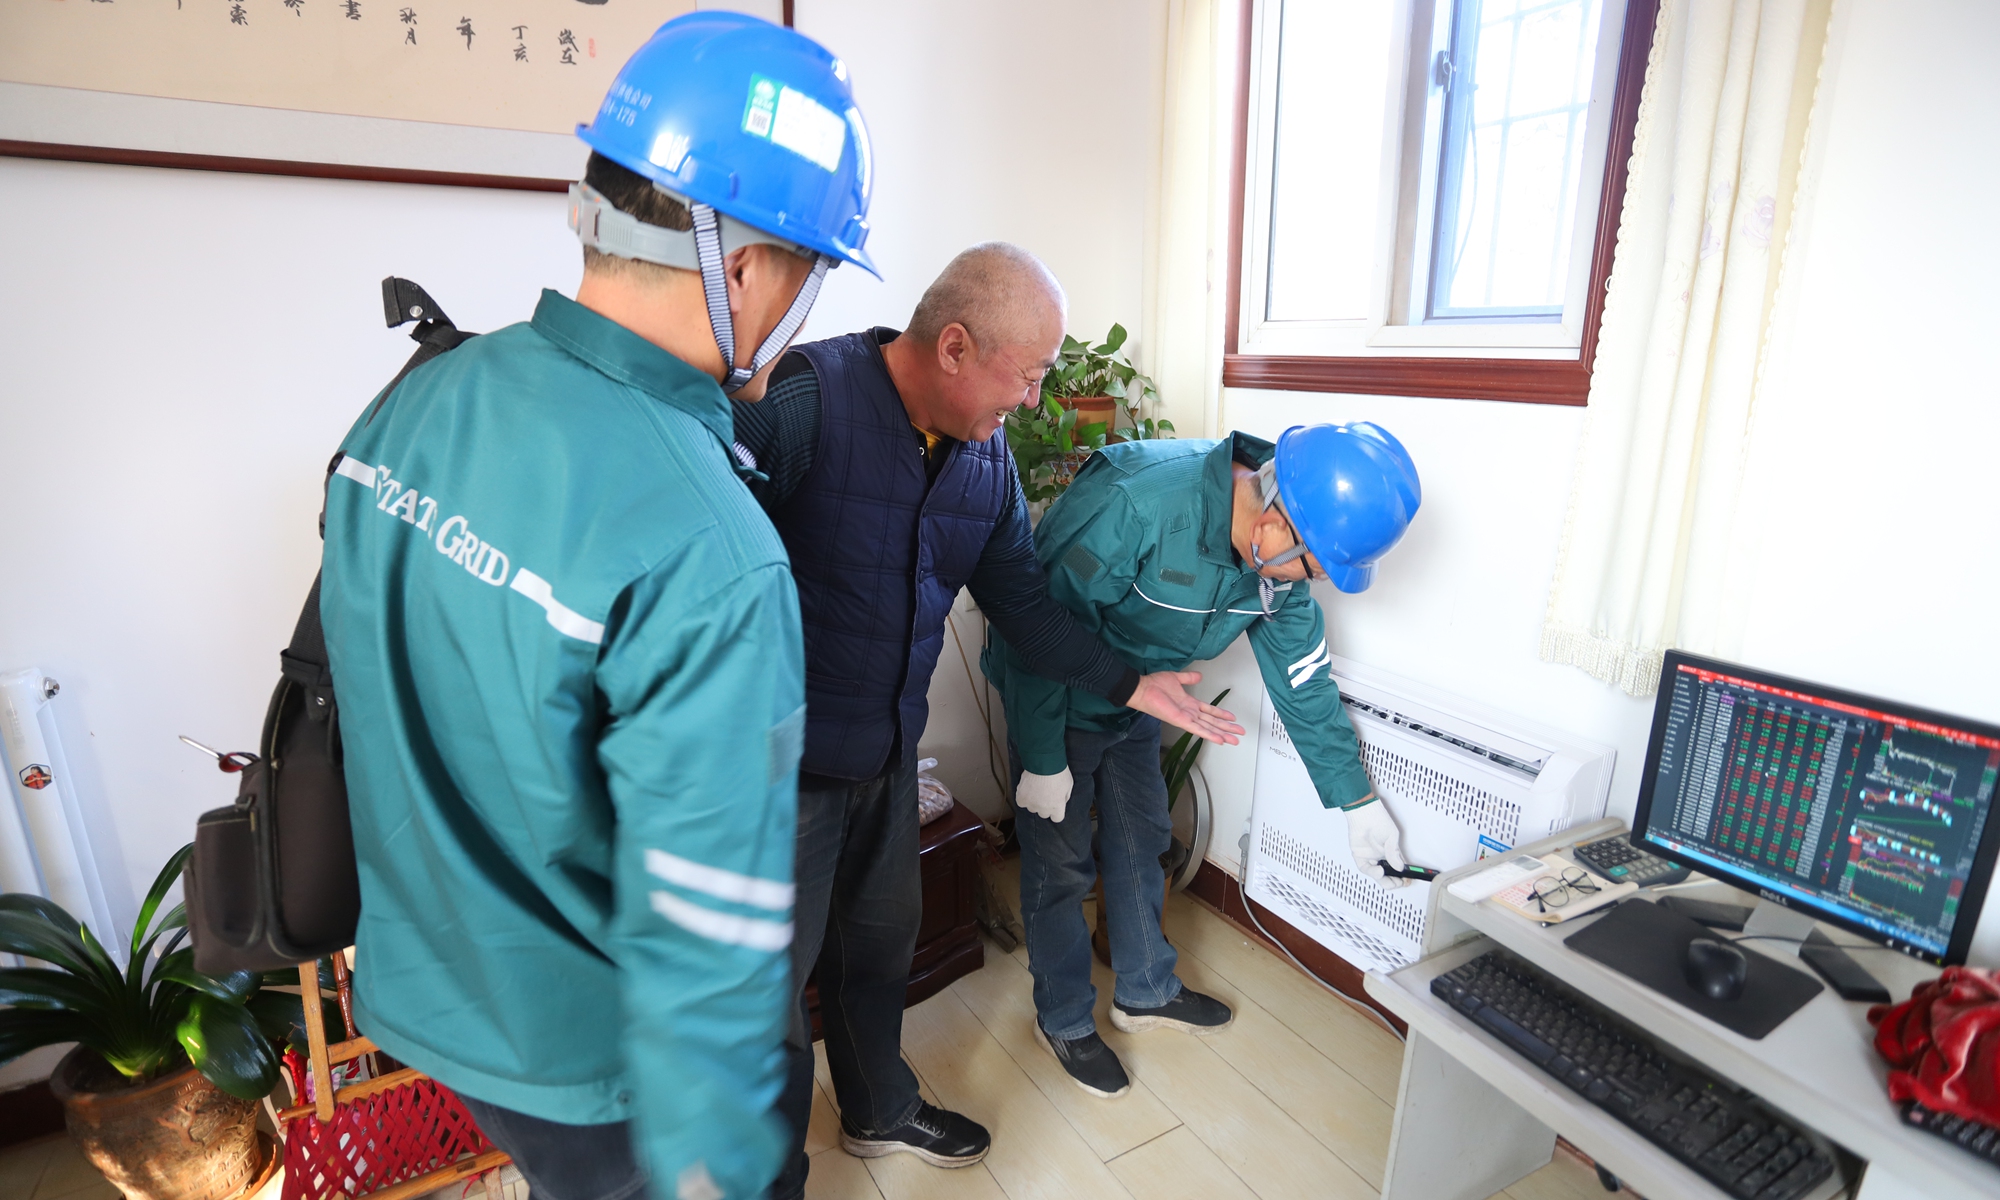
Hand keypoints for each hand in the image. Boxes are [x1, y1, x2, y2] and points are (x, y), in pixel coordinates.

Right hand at [1015, 768, 1073, 821]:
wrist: (1044, 762)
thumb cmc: (1058, 771)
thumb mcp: (1069, 785)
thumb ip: (1065, 796)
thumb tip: (1061, 800)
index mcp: (1057, 807)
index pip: (1057, 818)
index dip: (1056, 812)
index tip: (1054, 805)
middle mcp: (1044, 808)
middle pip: (1044, 814)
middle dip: (1045, 806)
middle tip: (1044, 794)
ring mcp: (1032, 804)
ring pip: (1032, 808)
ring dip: (1033, 801)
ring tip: (1035, 789)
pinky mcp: (1022, 798)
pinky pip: (1021, 802)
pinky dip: (1023, 797)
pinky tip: (1026, 790)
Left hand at [1127, 671, 1244, 745]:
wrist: (1143, 689)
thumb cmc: (1155, 684)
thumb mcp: (1176, 678)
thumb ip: (1188, 678)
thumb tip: (1199, 676)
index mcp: (1189, 704)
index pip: (1209, 711)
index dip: (1221, 714)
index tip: (1232, 718)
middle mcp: (1189, 713)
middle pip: (1212, 722)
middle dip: (1227, 728)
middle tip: (1239, 733)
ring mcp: (1186, 718)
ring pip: (1208, 728)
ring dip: (1222, 734)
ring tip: (1234, 740)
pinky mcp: (1181, 721)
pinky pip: (1198, 729)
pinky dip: (1209, 735)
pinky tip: (1219, 739)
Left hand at [1345, 796, 1408, 888]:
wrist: (1363, 813)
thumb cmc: (1378, 819)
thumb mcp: (1391, 837)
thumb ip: (1394, 853)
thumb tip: (1399, 867)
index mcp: (1391, 852)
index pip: (1398, 868)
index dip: (1403, 876)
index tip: (1407, 881)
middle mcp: (1381, 856)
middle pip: (1387, 874)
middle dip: (1394, 881)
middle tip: (1398, 883)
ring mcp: (1370, 857)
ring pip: (1377, 874)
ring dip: (1384, 879)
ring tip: (1389, 878)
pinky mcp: (1360, 856)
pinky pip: (1366, 868)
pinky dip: (1372, 872)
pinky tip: (1379, 871)